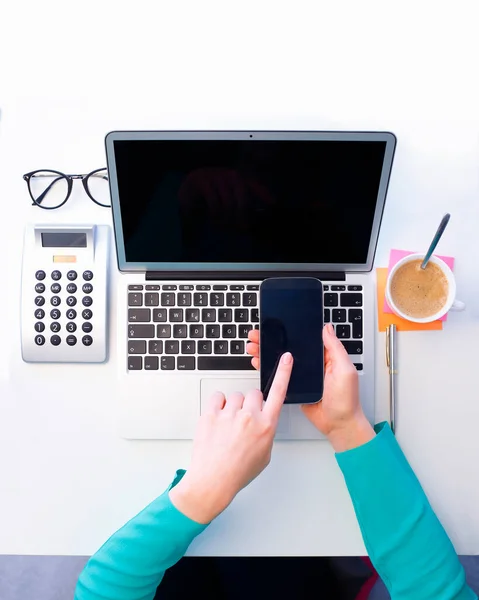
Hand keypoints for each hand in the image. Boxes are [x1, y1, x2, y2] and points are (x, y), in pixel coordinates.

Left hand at [169, 352, 292, 523]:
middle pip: (254, 394)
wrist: (212, 481)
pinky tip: (217, 421)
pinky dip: (218, 406)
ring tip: (227, 427)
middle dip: (250, 404)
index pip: (278, 393)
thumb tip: (261, 421)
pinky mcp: (211, 414)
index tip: (286, 358)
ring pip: (235, 396)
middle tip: (242, 421)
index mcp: (266, 426)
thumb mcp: (264, 454)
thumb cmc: (238, 472)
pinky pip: (218, 398)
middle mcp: (249, 417)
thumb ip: (266, 432)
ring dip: (232, 407)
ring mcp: (229, 414)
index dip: (284, 373)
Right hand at [246, 325, 373, 451]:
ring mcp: (302, 375)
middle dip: (272, 340)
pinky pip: (280, 375)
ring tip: (254, 347)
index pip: (304, 339)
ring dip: (266, 352)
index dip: (290, 331)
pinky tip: (259, 362)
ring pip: (281, 360)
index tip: (276, 325)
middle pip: (289, 347)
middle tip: (258, 335)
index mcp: (325, 357)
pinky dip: (268, 368)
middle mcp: (312, 364)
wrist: (339, 424)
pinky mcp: (294, 386)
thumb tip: (327, 328)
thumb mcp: (345, 370)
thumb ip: (335, 349)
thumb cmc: (346, 400)